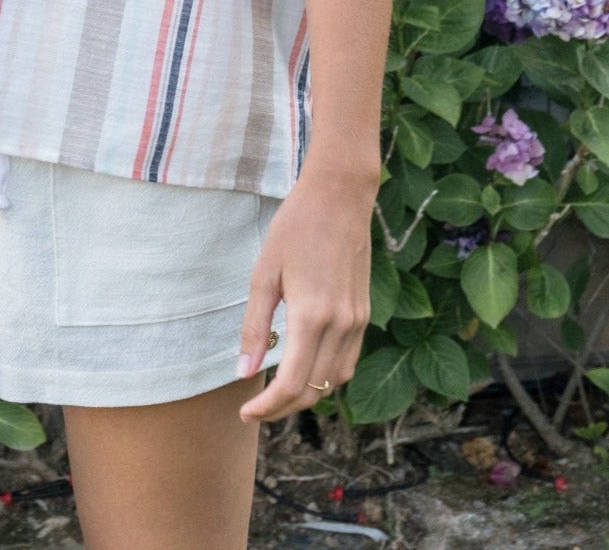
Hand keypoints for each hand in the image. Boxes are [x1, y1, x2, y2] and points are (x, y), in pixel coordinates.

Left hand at [235, 167, 375, 423]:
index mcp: (313, 315)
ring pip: (335, 380)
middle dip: (283, 407)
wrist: (339, 197)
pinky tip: (304, 365)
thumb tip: (243, 372)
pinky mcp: (365, 314)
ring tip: (276, 390)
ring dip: (307, 393)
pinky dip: (326, 375)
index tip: (245, 412)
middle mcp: (342, 325)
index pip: (292, 383)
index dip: (268, 406)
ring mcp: (358, 321)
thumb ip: (255, 326)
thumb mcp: (264, 274)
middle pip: (314, 389)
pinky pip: (348, 361)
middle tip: (254, 407)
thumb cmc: (294, 228)